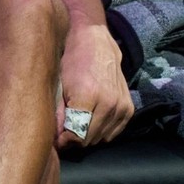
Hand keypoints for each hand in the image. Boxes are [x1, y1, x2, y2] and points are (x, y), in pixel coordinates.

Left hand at [57, 24, 132, 150]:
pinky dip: (101, 131)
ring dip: (87, 136)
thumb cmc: (71, 58)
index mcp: (88, 96)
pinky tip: (89, 121)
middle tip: (62, 133)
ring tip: (74, 126)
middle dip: (74, 140)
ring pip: (102, 138)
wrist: (96, 41)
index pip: (77, 134)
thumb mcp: (59, 82)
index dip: (64, 141)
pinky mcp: (129, 108)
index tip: (55, 140)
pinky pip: (114, 132)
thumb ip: (58, 111)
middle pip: (90, 139)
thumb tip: (55, 135)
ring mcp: (121, 107)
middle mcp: (109, 104)